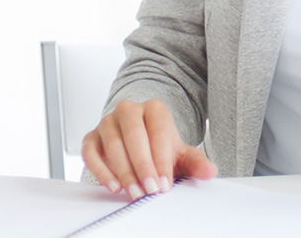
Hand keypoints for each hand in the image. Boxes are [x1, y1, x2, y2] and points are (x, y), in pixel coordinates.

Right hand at [80, 98, 215, 198]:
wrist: (141, 142)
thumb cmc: (161, 148)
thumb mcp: (181, 154)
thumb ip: (196, 162)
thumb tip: (210, 171)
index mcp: (154, 109)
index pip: (158, 130)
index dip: (161, 159)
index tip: (165, 183)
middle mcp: (128, 110)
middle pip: (134, 135)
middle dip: (143, 166)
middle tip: (150, 190)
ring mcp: (107, 122)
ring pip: (113, 144)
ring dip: (124, 172)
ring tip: (135, 192)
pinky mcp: (91, 137)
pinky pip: (90, 152)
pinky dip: (101, 170)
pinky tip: (114, 186)